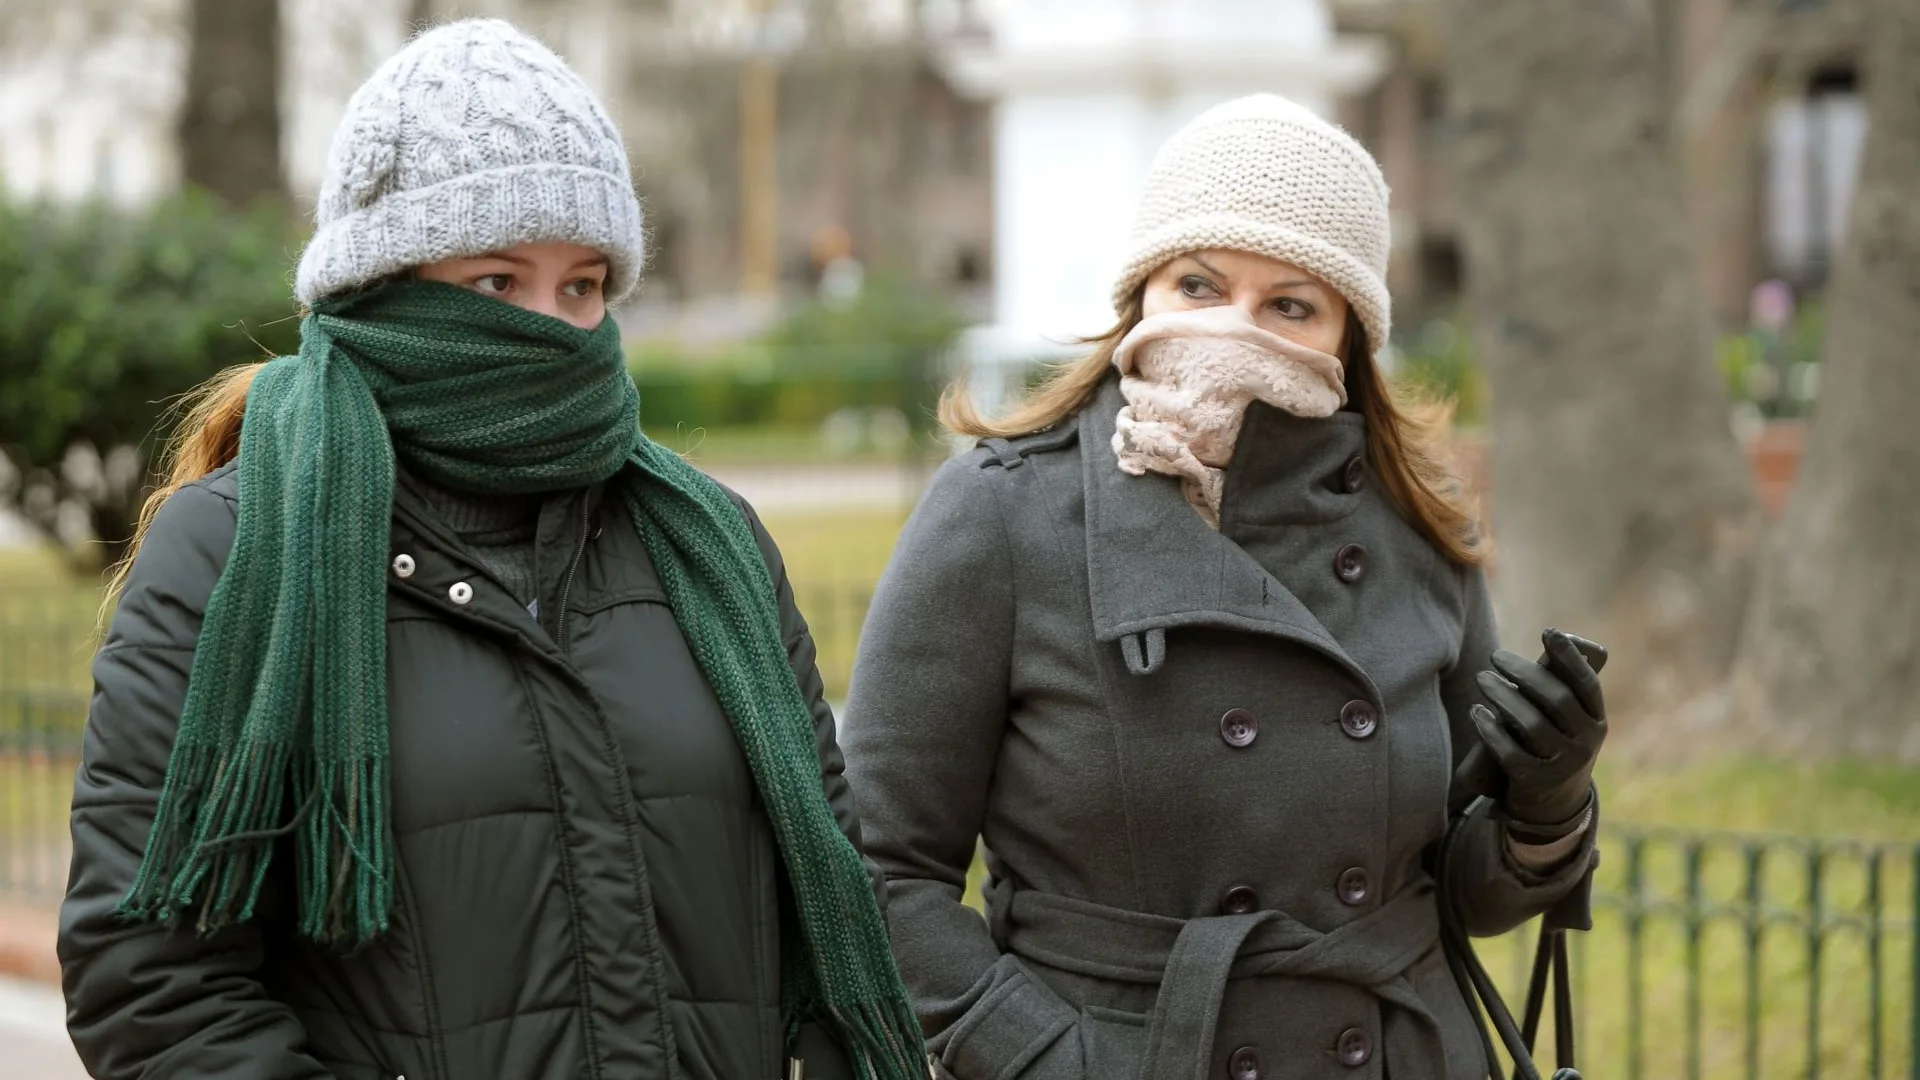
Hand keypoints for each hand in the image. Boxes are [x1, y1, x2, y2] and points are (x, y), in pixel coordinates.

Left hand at [1470, 628, 1606, 829]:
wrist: (1556, 802)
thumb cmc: (1556, 743)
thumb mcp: (1569, 722)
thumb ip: (1562, 690)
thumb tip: (1549, 640)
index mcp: (1596, 721)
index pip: (1586, 684)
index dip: (1570, 657)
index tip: (1549, 632)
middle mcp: (1586, 743)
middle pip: (1556, 700)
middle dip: (1524, 673)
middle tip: (1495, 655)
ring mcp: (1563, 765)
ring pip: (1531, 724)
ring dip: (1502, 697)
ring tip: (1481, 678)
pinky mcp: (1536, 782)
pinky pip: (1510, 752)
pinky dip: (1490, 730)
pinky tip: (1476, 711)